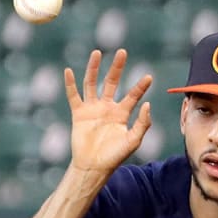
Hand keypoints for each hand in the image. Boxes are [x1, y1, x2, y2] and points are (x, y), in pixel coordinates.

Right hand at [65, 49, 152, 173]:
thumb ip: (142, 123)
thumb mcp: (133, 140)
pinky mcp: (79, 113)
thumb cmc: (115, 156)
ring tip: (97, 52)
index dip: (140, 86)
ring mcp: (92, 109)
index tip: (149, 76)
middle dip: (117, 67)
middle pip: (112, 82)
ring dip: (94, 68)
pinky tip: (68, 71)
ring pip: (92, 84)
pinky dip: (70, 84)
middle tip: (122, 52)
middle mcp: (107, 107)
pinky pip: (73, 96)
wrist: (93, 166)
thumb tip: (148, 104)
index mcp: (121, 113)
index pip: (133, 95)